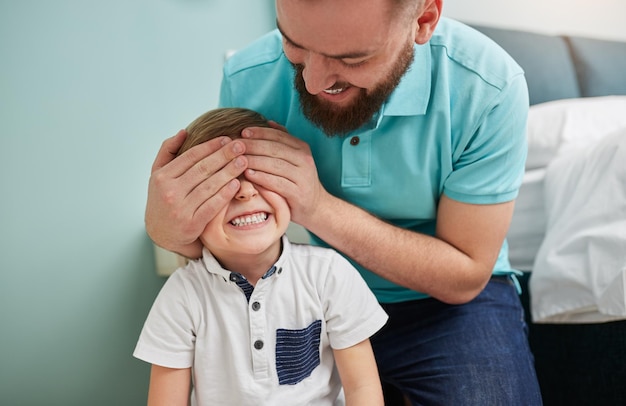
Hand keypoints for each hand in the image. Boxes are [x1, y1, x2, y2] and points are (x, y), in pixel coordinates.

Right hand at [145, 129, 247, 256]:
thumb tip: (184, 131)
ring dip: (229, 172)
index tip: (227, 139)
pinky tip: (237, 184)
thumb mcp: (158, 174)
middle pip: (202, 169)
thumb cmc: (163, 198)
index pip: (190, 156)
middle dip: (224, 156)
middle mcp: (170, 192)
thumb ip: (168, 151)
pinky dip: (225, 194)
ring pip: (209, 186)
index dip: (211, 146)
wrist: (162, 233)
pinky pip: (212, 205)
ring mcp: (180, 209)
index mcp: (162, 176)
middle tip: (241, 146)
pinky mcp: (192, 224)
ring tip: (243, 162)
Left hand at [240, 124, 327, 227]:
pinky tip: (249, 174)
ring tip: (238, 159)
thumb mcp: (294, 158)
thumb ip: (283, 141)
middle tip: (235, 145)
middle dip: (253, 145)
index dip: (260, 132)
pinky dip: (261, 177)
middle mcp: (305, 160)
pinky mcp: (298, 193)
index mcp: (302, 148)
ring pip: (274, 164)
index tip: (243, 132)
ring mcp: (302, 177)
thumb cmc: (297, 180)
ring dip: (254, 160)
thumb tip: (269, 122)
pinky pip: (276, 183)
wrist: (315, 206)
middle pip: (274, 149)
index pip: (278, 136)